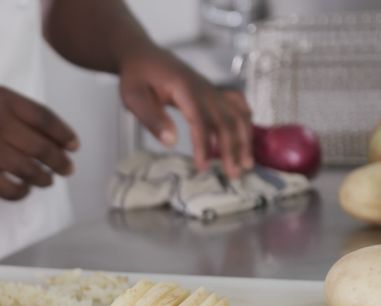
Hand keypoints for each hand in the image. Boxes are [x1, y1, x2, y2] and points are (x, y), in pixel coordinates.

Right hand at [0, 86, 78, 200]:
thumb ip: (20, 110)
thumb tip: (58, 137)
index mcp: (2, 100)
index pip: (45, 119)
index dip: (64, 135)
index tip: (73, 146)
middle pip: (41, 147)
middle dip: (60, 161)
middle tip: (67, 168)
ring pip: (29, 170)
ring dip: (44, 179)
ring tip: (48, 180)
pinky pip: (10, 189)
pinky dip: (22, 192)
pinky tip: (25, 188)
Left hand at [118, 46, 253, 177]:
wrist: (143, 55)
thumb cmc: (136, 76)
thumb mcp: (133, 97)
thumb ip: (152, 118)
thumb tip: (171, 142)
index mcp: (184, 89)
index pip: (200, 121)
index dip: (204, 145)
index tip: (203, 167)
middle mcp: (204, 88)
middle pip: (226, 120)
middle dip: (232, 149)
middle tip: (234, 175)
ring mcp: (211, 89)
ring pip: (237, 114)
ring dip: (244, 139)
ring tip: (246, 164)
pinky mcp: (212, 91)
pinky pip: (237, 104)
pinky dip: (245, 121)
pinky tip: (247, 136)